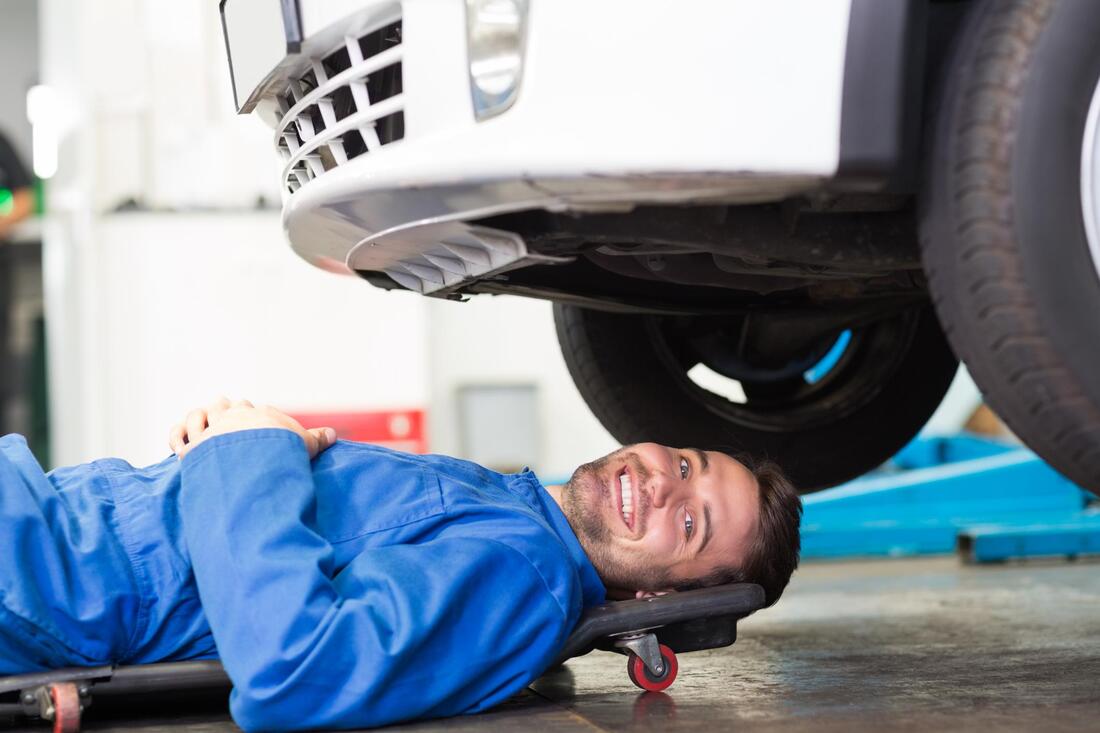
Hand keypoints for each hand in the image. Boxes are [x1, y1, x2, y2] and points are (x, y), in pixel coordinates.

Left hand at [169, 397, 336, 459]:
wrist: (260, 455)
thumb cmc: (284, 449)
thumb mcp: (305, 444)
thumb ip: (317, 439)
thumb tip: (333, 435)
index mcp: (254, 413)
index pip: (247, 408)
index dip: (247, 416)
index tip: (251, 426)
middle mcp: (231, 415)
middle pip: (222, 405)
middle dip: (222, 413)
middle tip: (225, 427)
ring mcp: (211, 428)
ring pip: (198, 415)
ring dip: (199, 424)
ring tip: (202, 435)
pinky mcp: (194, 445)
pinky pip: (179, 435)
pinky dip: (178, 438)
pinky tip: (180, 448)